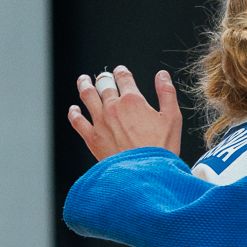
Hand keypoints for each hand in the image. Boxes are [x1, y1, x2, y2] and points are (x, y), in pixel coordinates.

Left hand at [67, 65, 183, 160]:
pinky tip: (74, 110)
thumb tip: (162, 75)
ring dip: (84, 85)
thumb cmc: (160, 150)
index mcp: (133, 101)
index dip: (121, 72)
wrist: (145, 174)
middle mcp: (113, 107)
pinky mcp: (92, 138)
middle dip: (104, 78)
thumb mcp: (172, 118)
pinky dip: (74, 113)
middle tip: (103, 78)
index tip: (120, 71)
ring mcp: (100, 122)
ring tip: (83, 80)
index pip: (123, 77)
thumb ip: (167, 93)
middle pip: (104, 85)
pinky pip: (77, 121)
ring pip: (87, 96)